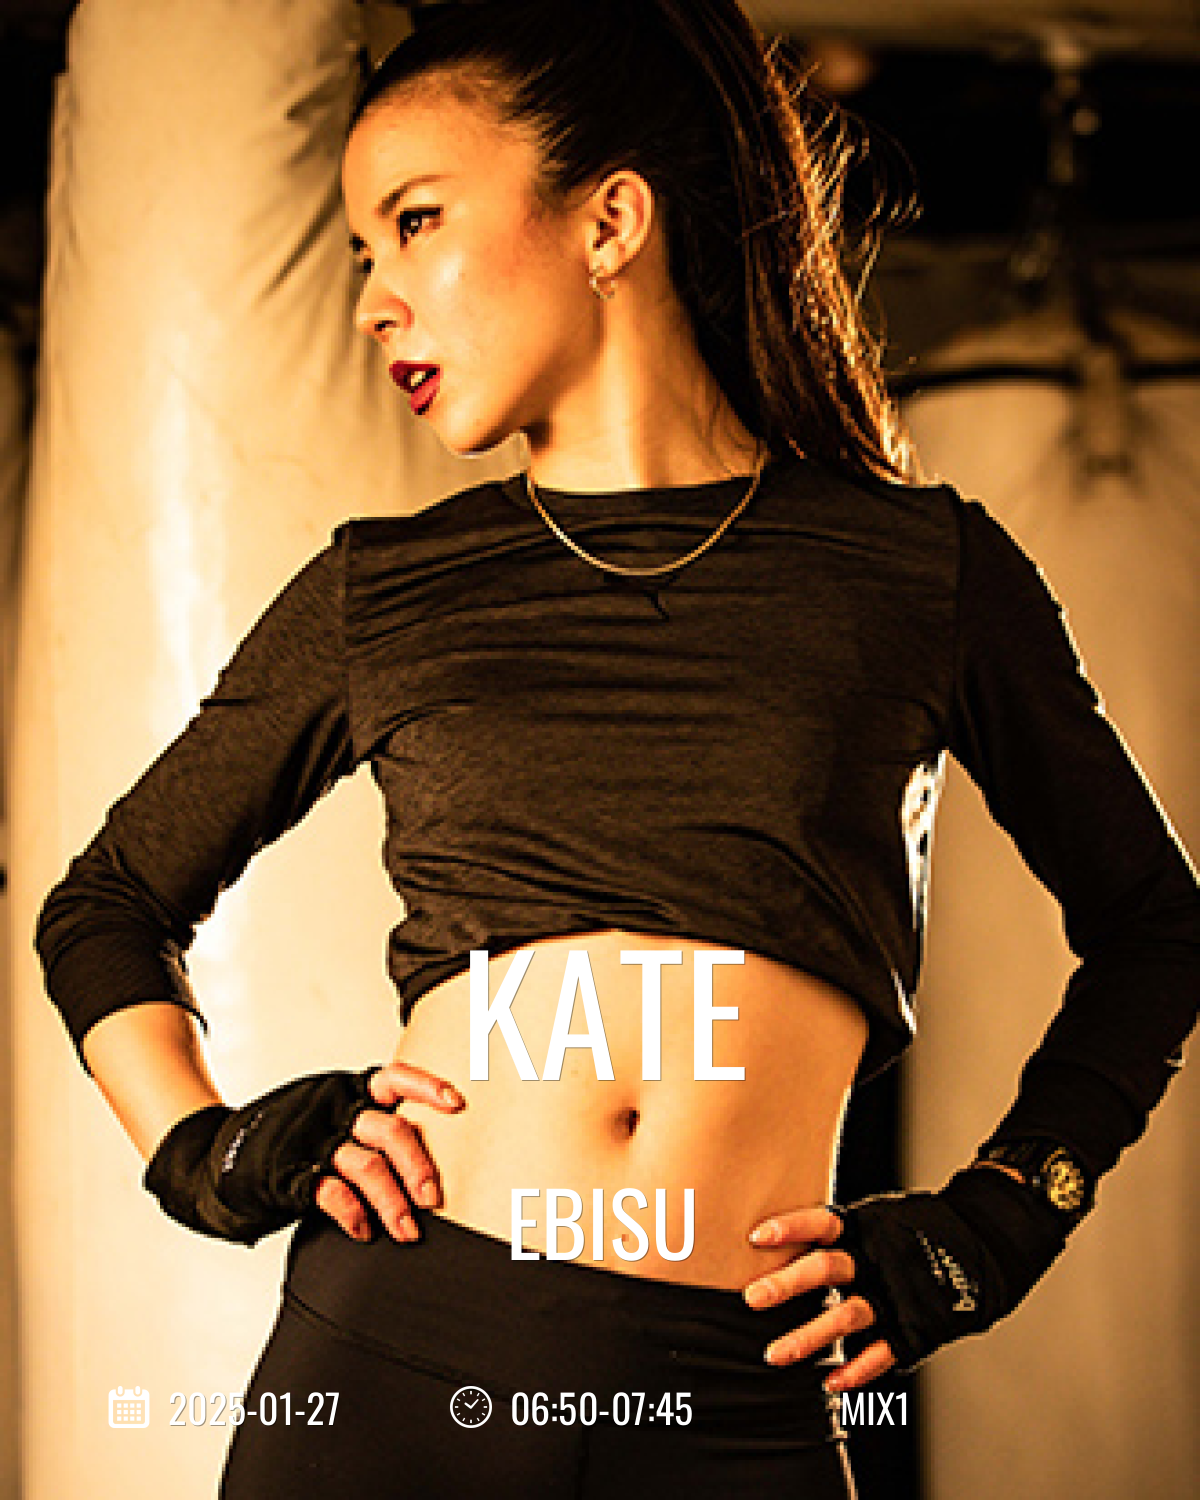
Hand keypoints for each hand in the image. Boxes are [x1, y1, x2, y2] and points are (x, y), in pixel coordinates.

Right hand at [144, 1064, 464, 1246]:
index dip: (427, 1087)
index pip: (394, 1077)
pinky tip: (363, 1231)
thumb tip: (426, 1161)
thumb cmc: (292, 1141)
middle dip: (418, 1166)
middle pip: (390, 1130)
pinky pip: (330, 1193)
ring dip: (392, 1202)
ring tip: (407, 1232)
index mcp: (348, 1091)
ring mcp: (312, 1143)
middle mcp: (334, 1112)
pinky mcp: (289, 1175)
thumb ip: (369, 1129)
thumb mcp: (329, 1118)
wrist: (213, 1161)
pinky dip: (353, 1215)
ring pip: (366, 1165)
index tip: (458, 1104)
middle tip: (433, 1198)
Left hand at [745, 1167, 1074, 1386]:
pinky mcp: (916, 1327)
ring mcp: (897, 1294)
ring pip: (847, 1316)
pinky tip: (830, 1382)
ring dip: (807, 1337)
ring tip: (773, 1355)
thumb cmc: (918, 1228)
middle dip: (786, 1284)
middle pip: (828, 1269)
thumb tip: (779, 1236)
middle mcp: (878, 1259)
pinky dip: (856, 1369)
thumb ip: (842, 1231)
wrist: (988, 1241)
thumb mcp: (881, 1215)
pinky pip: (882, 1352)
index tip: (755, 1236)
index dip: (790, 1228)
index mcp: (867, 1226)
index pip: (823, 1222)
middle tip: (750, 1298)